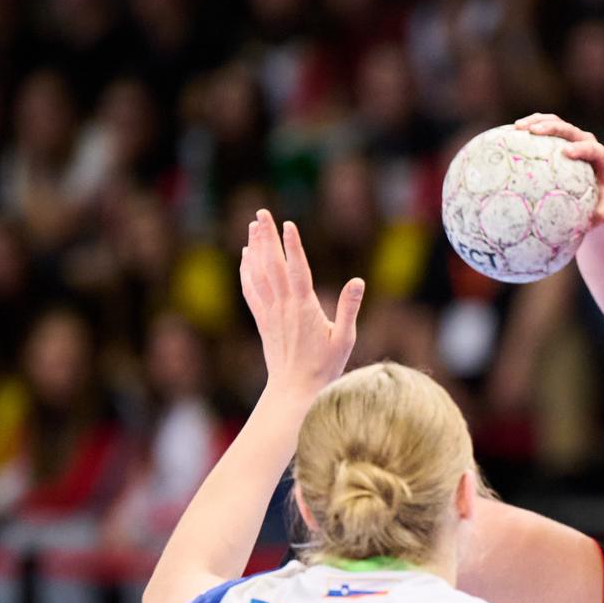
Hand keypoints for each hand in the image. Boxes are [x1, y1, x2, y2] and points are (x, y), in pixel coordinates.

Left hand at [238, 209, 364, 394]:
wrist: (295, 390)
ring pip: (259, 273)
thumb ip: (349, 308)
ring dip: (255, 248)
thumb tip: (358, 281)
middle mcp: (284, 306)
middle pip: (272, 264)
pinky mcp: (262, 320)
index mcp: (305, 308)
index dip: (292, 245)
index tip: (288, 224)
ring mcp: (270, 313)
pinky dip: (246, 270)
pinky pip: (251, 290)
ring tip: (253, 225)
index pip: (297, 269)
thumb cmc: (325, 367)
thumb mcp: (345, 339)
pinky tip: (245, 257)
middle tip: (262, 212)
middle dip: (267, 237)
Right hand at [514, 114, 603, 227]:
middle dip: (552, 127)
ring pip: (555, 122)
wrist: (598, 186)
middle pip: (570, 129)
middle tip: (534, 131)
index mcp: (598, 157)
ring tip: (517, 127)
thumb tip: (589, 221)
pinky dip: (529, 127)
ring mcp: (572, 136)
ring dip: (537, 121)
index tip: (566, 153)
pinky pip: (544, 126)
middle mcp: (586, 141)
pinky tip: (510, 133)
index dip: (581, 148)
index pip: (592, 149)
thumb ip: (600, 214)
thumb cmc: (600, 200)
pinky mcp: (560, 136)